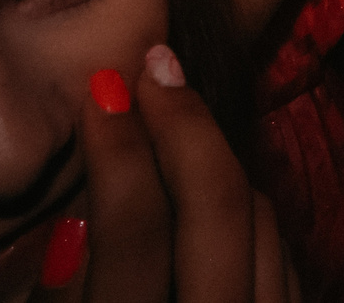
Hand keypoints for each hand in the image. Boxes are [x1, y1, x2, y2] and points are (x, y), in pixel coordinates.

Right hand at [44, 44, 299, 301]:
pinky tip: (212, 185)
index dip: (117, 155)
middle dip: (186, 125)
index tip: (100, 89)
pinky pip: (284, 254)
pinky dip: (248, 212)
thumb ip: (59, 297)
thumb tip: (79, 219)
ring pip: (263, 219)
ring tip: (175, 116)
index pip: (136, 232)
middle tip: (155, 64)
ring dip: (218, 163)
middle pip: (220, 206)